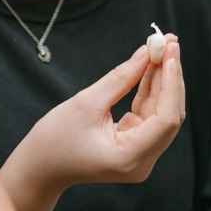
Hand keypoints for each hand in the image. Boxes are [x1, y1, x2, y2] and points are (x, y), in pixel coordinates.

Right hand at [13, 37, 185, 190]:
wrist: (39, 168)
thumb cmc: (54, 140)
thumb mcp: (86, 103)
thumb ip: (121, 78)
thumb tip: (147, 52)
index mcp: (130, 157)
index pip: (166, 119)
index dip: (171, 83)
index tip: (171, 51)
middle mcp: (142, 161)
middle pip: (169, 115)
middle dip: (170, 77)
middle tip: (170, 41)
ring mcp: (140, 155)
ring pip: (161, 112)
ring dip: (162, 80)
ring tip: (164, 46)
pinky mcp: (135, 146)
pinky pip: (149, 114)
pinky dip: (150, 90)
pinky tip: (152, 64)